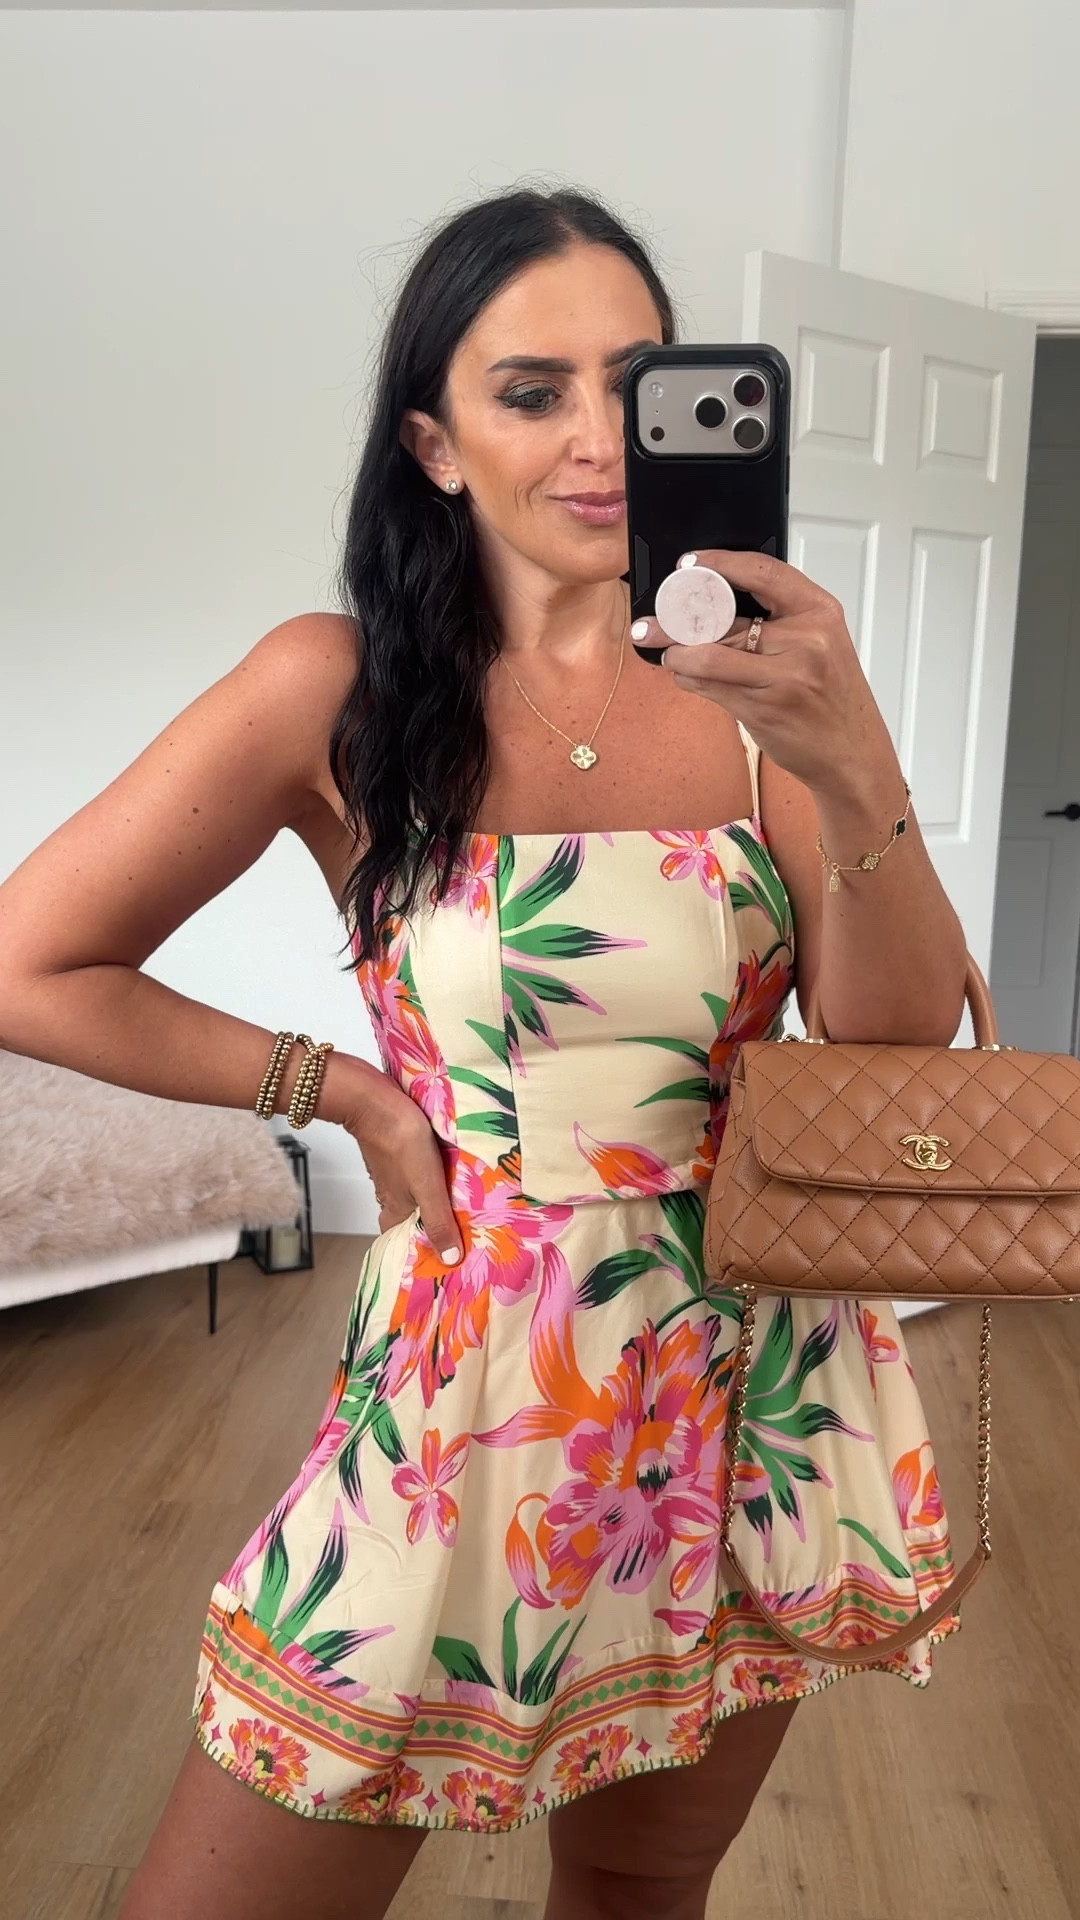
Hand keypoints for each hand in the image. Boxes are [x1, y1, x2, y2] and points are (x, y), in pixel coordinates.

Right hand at [335, 1062, 462, 1264]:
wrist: (374, 1101)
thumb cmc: (402, 1144)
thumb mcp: (428, 1187)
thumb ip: (438, 1221)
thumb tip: (450, 1261)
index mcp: (395, 1209)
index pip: (403, 1239)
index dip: (420, 1248)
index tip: (444, 1254)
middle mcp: (389, 1195)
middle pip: (410, 1217)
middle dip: (431, 1224)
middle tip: (461, 1227)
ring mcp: (390, 1172)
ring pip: (412, 1194)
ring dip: (432, 1199)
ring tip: (461, 1201)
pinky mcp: (394, 1151)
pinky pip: (413, 1172)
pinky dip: (428, 1177)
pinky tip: (446, 1171)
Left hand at [636, 549, 894, 795]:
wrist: (852, 753)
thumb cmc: (832, 696)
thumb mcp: (820, 643)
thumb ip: (779, 618)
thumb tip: (714, 601)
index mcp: (819, 611)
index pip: (762, 572)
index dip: (718, 563)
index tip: (688, 564)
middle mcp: (805, 640)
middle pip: (725, 617)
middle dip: (678, 619)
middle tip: (651, 621)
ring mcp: (785, 676)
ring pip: (708, 656)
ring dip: (677, 655)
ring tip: (667, 653)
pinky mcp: (764, 708)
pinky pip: (710, 687)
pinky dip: (689, 679)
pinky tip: (686, 676)